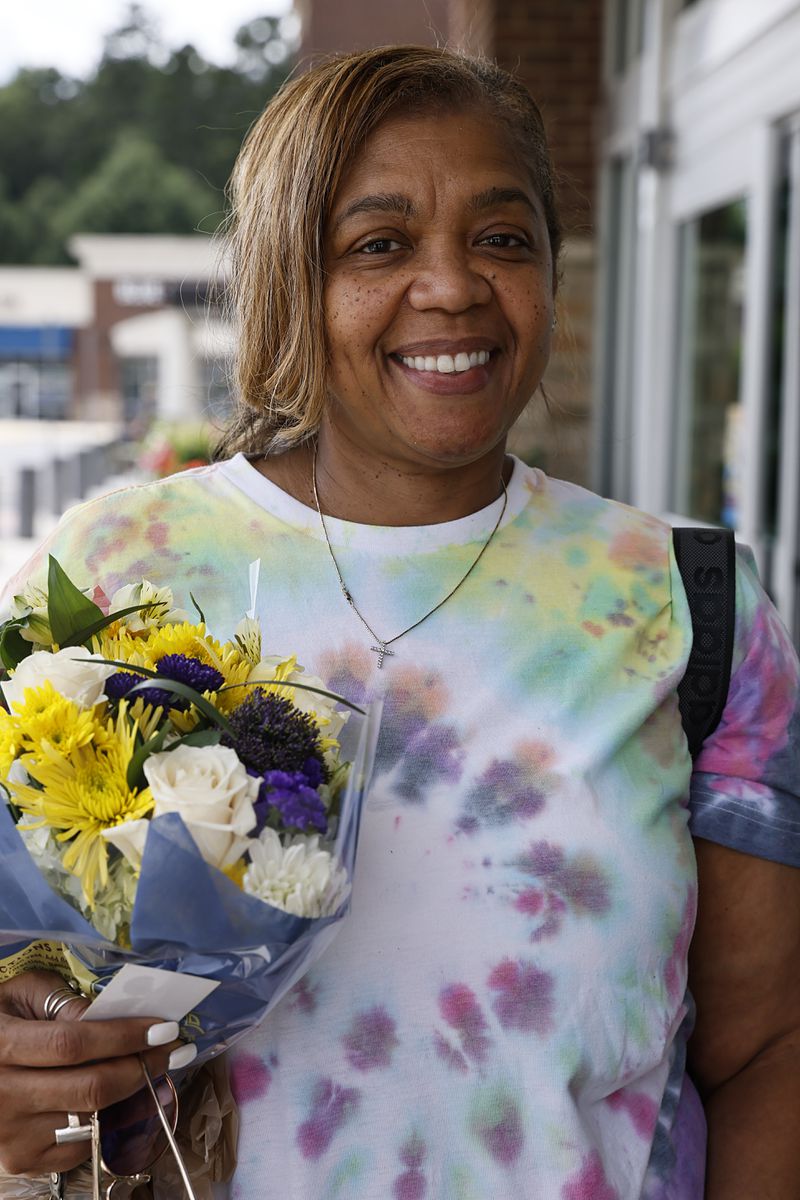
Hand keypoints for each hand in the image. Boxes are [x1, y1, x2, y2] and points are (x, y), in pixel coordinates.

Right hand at [0, 969, 180, 1176]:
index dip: (123, 1037)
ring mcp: (11, 1135)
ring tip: (158, 1073)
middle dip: (142, 1067)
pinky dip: (109, 1123)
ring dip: (134, 1097)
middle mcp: (3, 1096)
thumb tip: (112, 1016)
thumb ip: (64, 1001)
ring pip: (91, 1119)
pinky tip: (124, 1101)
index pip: (73, 1044)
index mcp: (2, 1046)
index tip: (164, 1028)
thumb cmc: (0, 1021)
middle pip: (90, 1088)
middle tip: (174, 1050)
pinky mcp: (21, 1159)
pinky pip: (80, 1145)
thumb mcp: (22, 995)